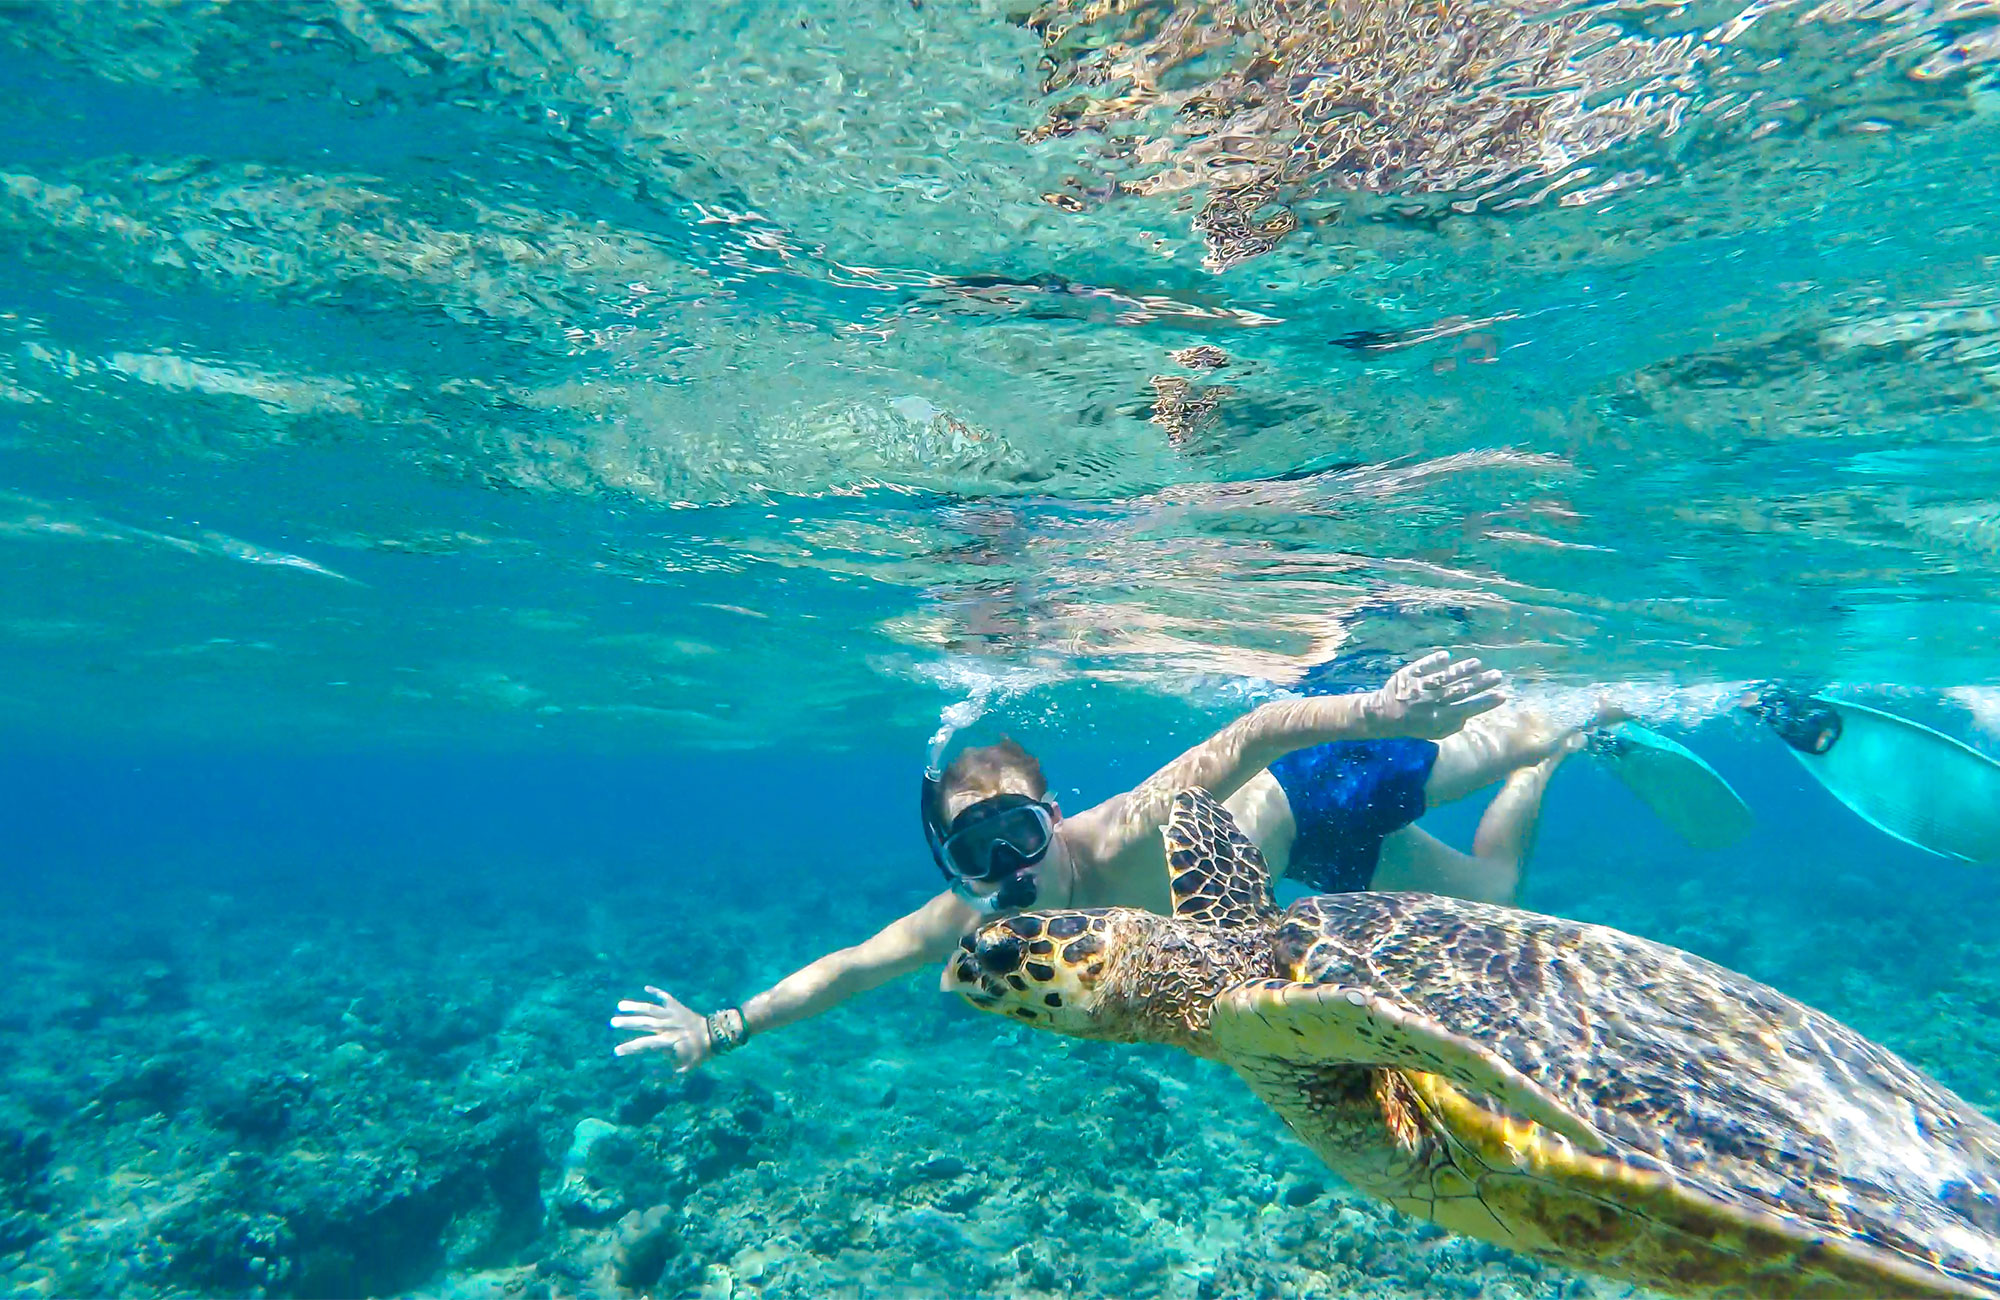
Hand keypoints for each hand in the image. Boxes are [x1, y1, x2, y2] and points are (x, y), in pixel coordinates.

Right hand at [611, 986, 712, 1070]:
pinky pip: (666, 997)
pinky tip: (646, 987)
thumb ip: (667, 1074)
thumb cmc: (699, 1054)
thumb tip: (650, 1075)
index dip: (629, 1048)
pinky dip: (656, 991)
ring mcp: (672, 1014)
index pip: (644, 1045)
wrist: (715, 1035)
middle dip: (627, 1022)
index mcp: (668, 1041)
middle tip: (612, 1022)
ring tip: (620, 1005)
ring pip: (651, 1008)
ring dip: (635, 1006)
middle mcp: (667, 1026)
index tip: (616, 1051)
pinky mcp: (678, 1006)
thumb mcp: (684, 1069)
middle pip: (644, 1023)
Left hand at [1368, 651, 1504, 738]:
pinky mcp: (1409, 676)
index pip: (1467, 708)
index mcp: (1439, 717)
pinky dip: (1433, 661)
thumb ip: (1452, 727)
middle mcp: (1431, 701)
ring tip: (1478, 664)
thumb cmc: (1413, 725)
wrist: (1384, 715)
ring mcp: (1420, 687)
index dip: (1485, 702)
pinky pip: (1422, 667)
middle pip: (1460, 691)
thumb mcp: (1433, 733)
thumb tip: (1468, 716)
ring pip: (1444, 677)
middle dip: (1481, 683)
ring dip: (1462, 670)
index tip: (1502, 695)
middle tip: (1498, 675)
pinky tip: (1447, 656)